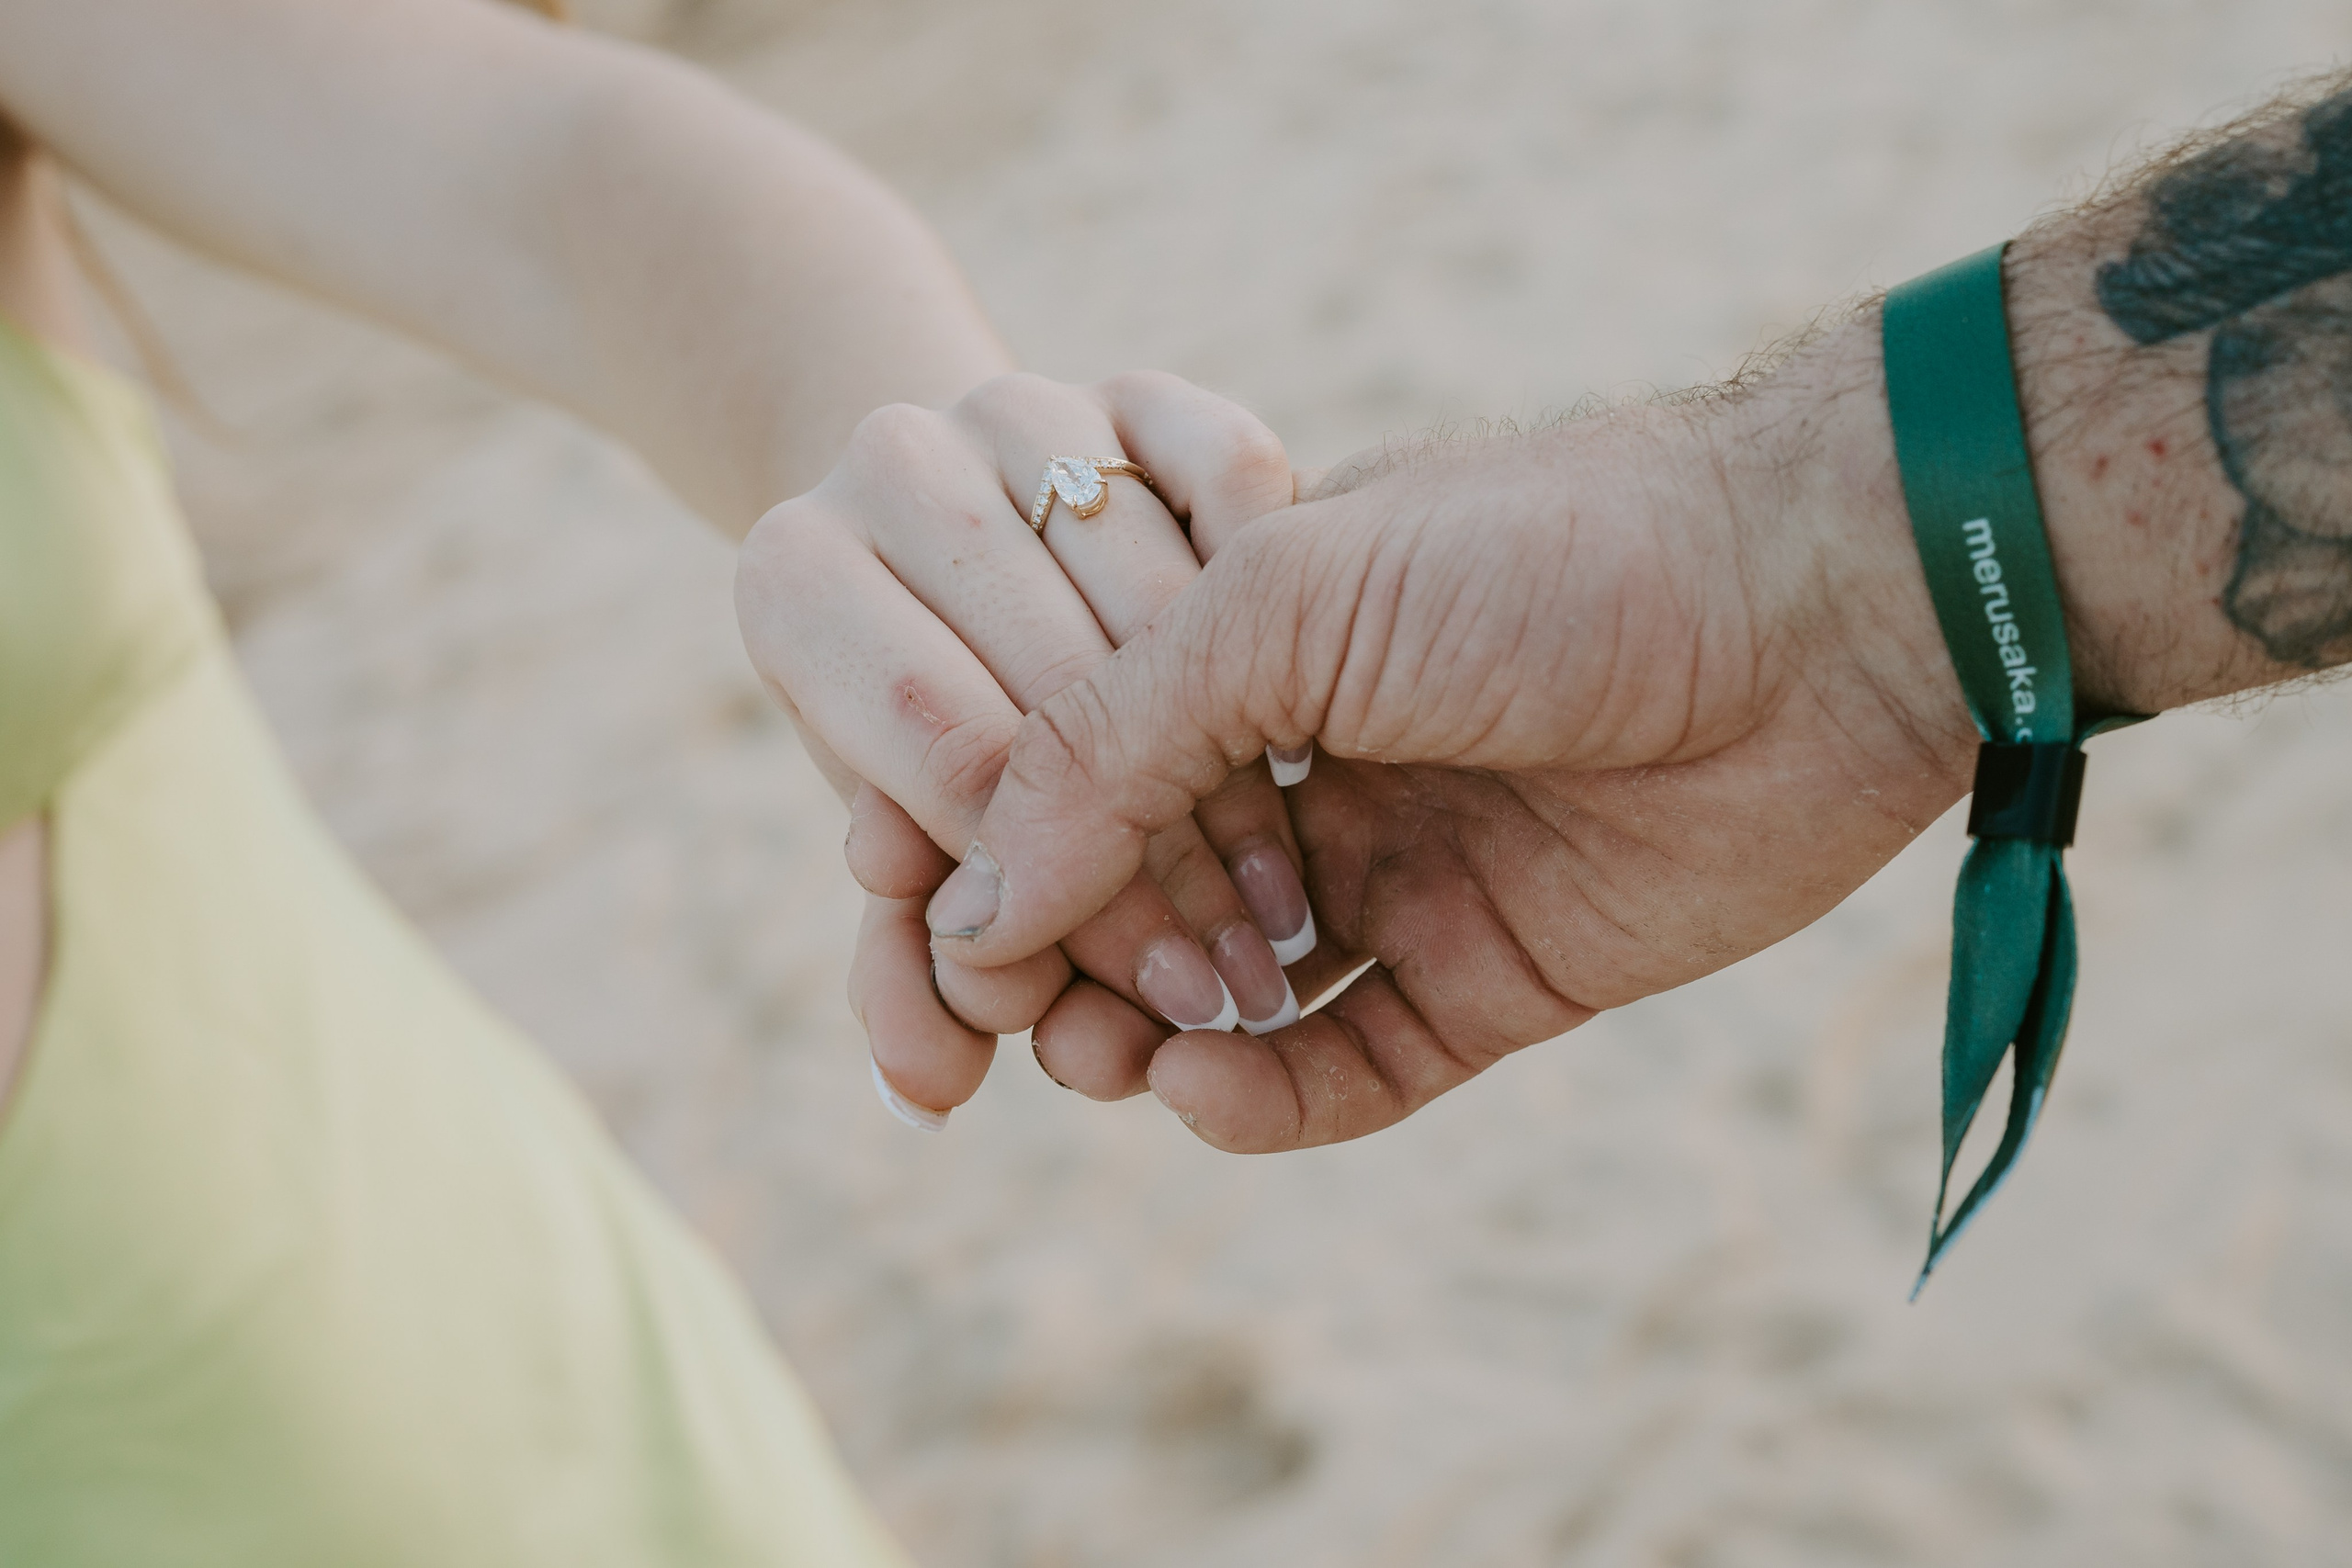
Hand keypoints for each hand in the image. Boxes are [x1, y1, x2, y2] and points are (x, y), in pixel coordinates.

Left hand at [736, 372, 1316, 1123]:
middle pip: (1049, 683)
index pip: (941, 753)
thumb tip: (921, 1091)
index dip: (1052, 898)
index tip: (1137, 1002)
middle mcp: (889, 462)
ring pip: (1151, 595)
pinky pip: (1232, 474)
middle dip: (1152, 861)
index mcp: (792, 575)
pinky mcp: (1138, 382)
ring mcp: (1023, 404)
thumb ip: (923, 960)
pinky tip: (1310, 725)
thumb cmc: (949, 746)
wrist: (981, 543)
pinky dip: (1282, 614)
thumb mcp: (921, 852)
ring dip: (1238, 763)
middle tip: (1235, 985)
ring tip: (1288, 906)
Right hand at [919, 327, 1991, 1149]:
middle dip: (1055, 959)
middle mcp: (1313, 768)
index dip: (986, 850)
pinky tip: (1204, 1089)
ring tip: (1095, 1056)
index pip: (1069, 772)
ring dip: (1139, 1036)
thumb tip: (967, 898)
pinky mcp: (1493, 979)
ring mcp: (1402, 876)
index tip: (908, 919)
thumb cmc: (1548, 553)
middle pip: (1134, 894)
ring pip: (1225, 996)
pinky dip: (1262, 1098)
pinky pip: (1348, 1068)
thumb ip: (1110, 737)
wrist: (1819, 605)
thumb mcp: (1285, 599)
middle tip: (999, 1017)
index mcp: (1248, 652)